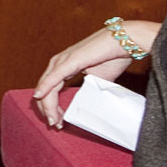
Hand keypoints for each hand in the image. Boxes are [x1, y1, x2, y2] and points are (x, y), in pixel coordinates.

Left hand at [32, 20, 158, 126]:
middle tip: (54, 125)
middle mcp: (58, 63)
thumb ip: (87, 88)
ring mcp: (62, 60)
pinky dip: (46, 88)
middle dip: (48, 110)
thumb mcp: (97, 79)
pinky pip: (54, 77)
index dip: (51, 107)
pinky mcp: (70, 60)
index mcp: (63, 66)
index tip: (57, 122)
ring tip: (53, 121)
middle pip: (44, 90)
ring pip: (47, 87)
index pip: (50, 89)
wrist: (126, 40)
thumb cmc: (113, 56)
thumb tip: (87, 102)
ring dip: (48, 106)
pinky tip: (39, 97)